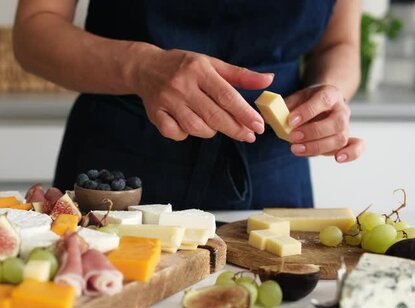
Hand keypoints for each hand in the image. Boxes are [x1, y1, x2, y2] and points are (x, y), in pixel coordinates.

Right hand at [133, 49, 273, 141]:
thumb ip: (240, 76)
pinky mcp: (154, 114)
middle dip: (234, 129)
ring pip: (195, 127)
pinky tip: (191, 126)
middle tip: (249, 136)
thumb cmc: (184, 66)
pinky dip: (186, 134)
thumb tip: (269, 80)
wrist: (145, 67)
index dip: (244, 113)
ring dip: (211, 131)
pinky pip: (175, 133)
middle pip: (213, 115)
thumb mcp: (211, 64)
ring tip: (216, 125)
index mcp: (199, 70)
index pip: (226, 96)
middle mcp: (182, 86)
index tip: (258, 126)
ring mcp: (166, 101)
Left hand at [285, 84, 363, 162]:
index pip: (323, 100)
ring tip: (296, 149)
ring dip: (318, 146)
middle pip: (335, 123)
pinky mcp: (346, 139)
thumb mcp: (295, 98)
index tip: (291, 120)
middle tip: (292, 137)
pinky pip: (356, 146)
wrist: (324, 101)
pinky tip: (337, 159)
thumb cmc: (306, 102)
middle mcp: (341, 109)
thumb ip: (283, 107)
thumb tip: (269, 119)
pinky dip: (351, 154)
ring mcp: (346, 125)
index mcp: (330, 94)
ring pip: (340, 138)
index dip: (307, 111)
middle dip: (312, 132)